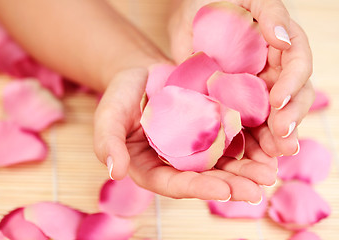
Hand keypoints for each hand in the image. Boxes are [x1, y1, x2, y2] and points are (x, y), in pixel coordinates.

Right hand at [94, 68, 275, 201]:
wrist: (141, 73)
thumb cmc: (121, 95)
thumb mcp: (109, 116)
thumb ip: (108, 143)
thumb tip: (116, 171)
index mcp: (150, 168)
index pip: (174, 184)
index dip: (198, 189)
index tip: (223, 190)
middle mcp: (175, 163)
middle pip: (204, 179)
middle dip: (230, 185)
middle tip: (257, 191)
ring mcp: (194, 147)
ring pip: (222, 163)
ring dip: (246, 170)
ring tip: (269, 174)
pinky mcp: (209, 129)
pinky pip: (230, 140)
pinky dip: (249, 146)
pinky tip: (268, 149)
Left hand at [169, 0, 314, 156]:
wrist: (189, 15)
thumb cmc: (218, 0)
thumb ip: (270, 14)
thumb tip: (284, 40)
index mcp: (281, 46)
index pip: (297, 66)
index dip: (292, 85)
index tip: (278, 102)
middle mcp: (272, 70)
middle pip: (291, 98)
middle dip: (289, 120)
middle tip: (283, 141)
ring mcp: (254, 88)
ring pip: (273, 115)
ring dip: (276, 137)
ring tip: (275, 155)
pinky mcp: (234, 100)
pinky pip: (247, 121)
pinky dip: (251, 139)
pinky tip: (253, 155)